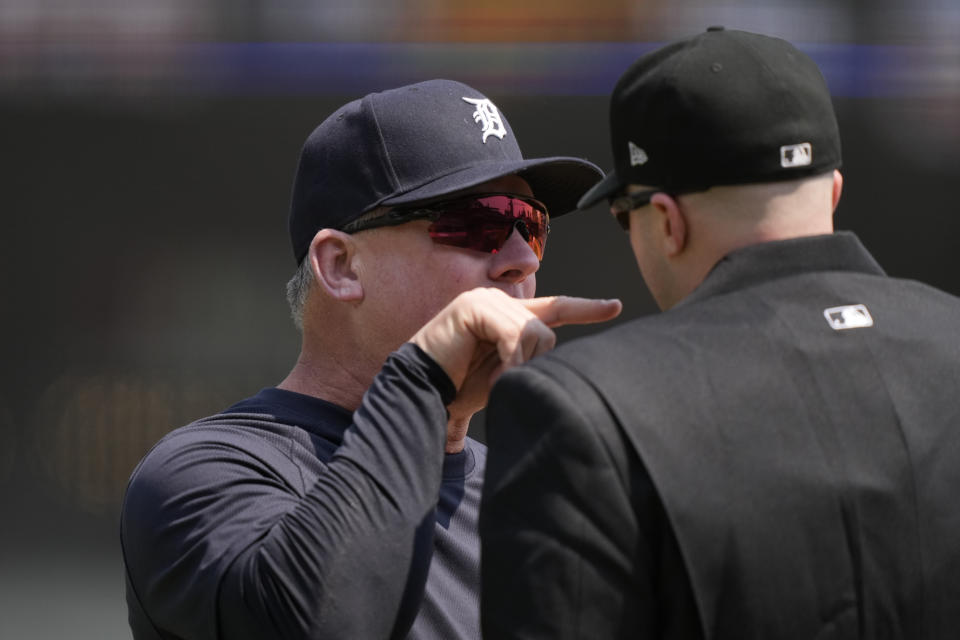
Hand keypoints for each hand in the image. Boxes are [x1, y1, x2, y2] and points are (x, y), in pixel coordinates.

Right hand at [412, 287, 621, 395]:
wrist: (423, 392)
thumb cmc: (460, 388)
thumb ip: (530, 358)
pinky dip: (511, 361)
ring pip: (534, 332)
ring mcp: (484, 300)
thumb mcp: (506, 373)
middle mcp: (498, 302)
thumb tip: (561, 360)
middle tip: (508, 384)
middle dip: (535, 363)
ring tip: (497, 384)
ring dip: (521, 366)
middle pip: (547, 330)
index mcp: (507, 316)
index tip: (615, 306)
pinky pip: (514, 334)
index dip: (586, 307)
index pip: (555, 307)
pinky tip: (496, 378)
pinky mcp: (473, 307)